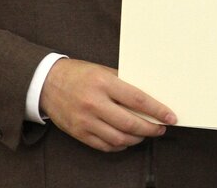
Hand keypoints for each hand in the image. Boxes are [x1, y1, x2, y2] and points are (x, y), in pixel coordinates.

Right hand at [39, 58, 175, 151]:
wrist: (46, 83)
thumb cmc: (79, 74)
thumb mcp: (103, 71)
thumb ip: (124, 83)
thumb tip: (149, 96)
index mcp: (104, 83)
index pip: (138, 100)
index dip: (157, 110)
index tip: (170, 117)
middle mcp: (94, 103)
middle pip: (130, 123)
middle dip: (150, 128)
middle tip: (160, 128)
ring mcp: (85, 120)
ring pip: (119, 138)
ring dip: (137, 138)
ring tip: (145, 133)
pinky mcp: (78, 133)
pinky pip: (104, 145)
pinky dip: (120, 145)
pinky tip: (127, 140)